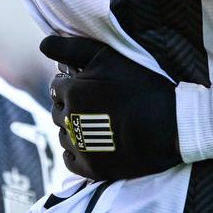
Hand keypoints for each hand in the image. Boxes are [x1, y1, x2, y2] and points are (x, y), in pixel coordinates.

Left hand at [41, 35, 182, 178]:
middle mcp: (70, 120)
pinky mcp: (91, 168)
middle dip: (70, 107)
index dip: (71, 84)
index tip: (88, 86)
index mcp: (72, 92)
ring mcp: (80, 146)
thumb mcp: (109, 57)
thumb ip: (73, 47)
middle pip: (58, 112)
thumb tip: (43, 44)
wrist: (170, 125)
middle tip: (94, 105)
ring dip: (73, 129)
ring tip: (96, 125)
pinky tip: (91, 146)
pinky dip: (77, 153)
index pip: (57, 87)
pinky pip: (71, 161)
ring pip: (63, 136)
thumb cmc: (142, 86)